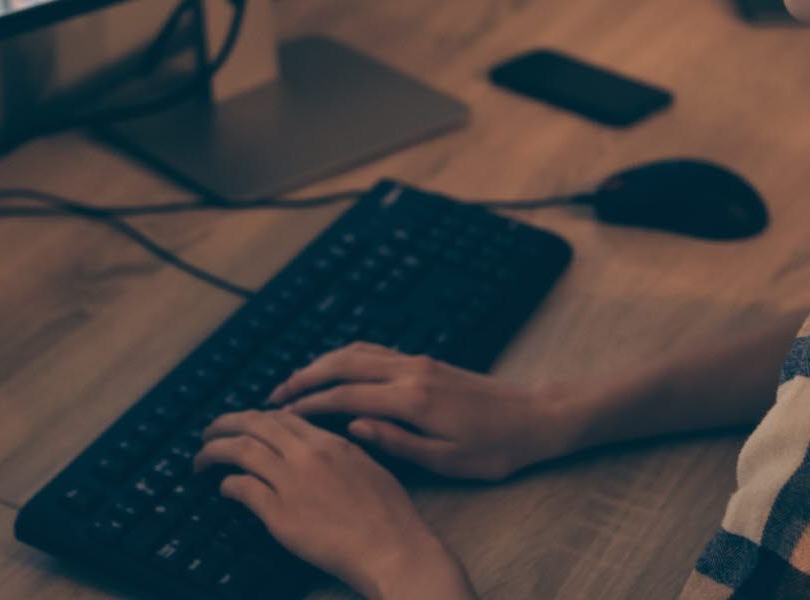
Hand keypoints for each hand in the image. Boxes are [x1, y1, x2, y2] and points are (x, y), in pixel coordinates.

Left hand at [196, 409, 473, 599]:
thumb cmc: (390, 514)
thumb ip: (341, 450)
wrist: (393, 548)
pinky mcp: (280, 514)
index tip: (245, 424)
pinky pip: (243, 488)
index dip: (257, 418)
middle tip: (209, 432)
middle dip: (225, 424)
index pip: (282, 417)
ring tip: (201, 458)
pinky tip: (223, 488)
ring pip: (240, 451)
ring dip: (214, 452)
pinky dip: (228, 484)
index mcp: (331, 441)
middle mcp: (308, 455)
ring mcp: (292, 483)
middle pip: (254, 426)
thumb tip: (320, 445)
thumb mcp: (369, 466)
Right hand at [267, 343, 573, 480]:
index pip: (345, 395)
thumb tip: (354, 426)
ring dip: (322, 363)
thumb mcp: (448, 460)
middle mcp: (410, 371)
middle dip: (304, 377)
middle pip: (343, 364)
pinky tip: (335, 368)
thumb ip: (397, 442)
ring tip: (295, 381)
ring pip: (356, 351)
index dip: (310, 405)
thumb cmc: (495, 447)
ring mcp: (418, 361)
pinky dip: (346, 356)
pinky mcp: (425, 360)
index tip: (282, 415)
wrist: (535, 416)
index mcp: (412, 399)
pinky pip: (374, 350)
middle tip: (274, 395)